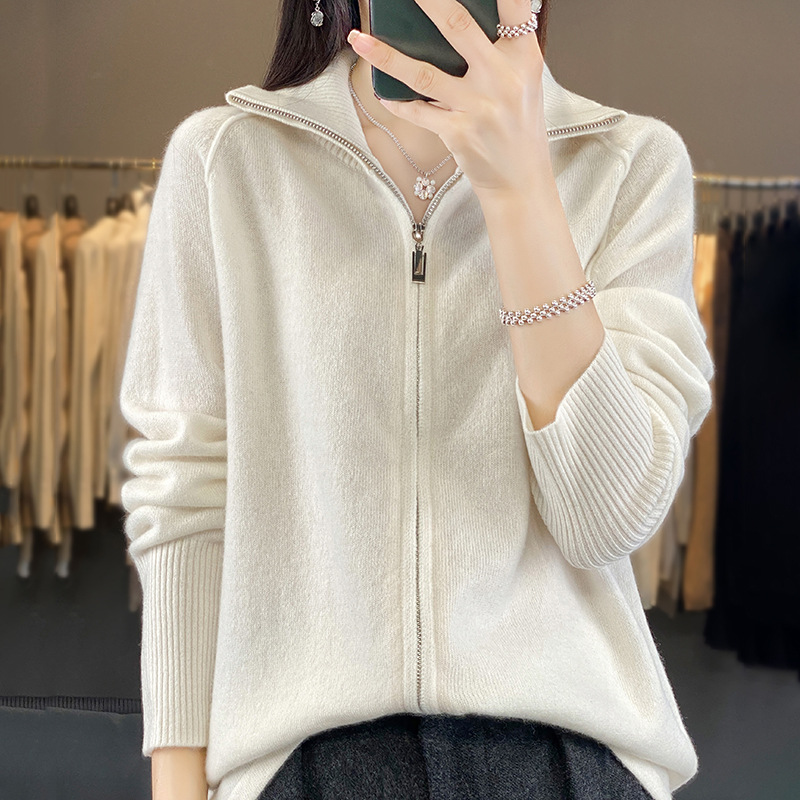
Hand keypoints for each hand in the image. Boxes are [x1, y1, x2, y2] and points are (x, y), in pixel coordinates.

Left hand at [346, 0, 549, 198]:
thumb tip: (465, 18)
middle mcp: (501, 79)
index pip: (515, 6)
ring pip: (423, 73)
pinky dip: (396, 100)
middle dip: (428, 0)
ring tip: (361, 39)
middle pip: (458, 26)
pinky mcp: (457, 132)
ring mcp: (477, 107)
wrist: (520, 181)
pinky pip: (417, 111)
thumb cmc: (519, 129)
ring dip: (386, 55)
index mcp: (524, 58)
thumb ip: (503, 50)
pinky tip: (379, 87)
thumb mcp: (525, 82)